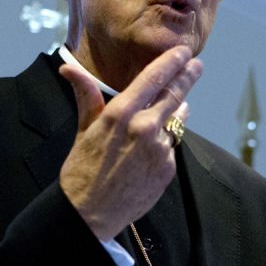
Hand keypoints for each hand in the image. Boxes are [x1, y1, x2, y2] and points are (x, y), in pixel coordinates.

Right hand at [58, 46, 201, 240]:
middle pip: (173, 94)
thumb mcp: (84, 129)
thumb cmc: (82, 170)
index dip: (171, 62)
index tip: (184, 51)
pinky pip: (172, 145)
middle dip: (187, 77)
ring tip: (182, 102)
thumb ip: (87, 96)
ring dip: (178, 110)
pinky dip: (167, 140)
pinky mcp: (167, 167)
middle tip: (197, 65)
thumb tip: (68, 67)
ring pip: (175, 120)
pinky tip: (156, 144)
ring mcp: (158, 148)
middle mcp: (143, 127)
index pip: (153, 78)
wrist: (89, 214)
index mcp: (120, 113)